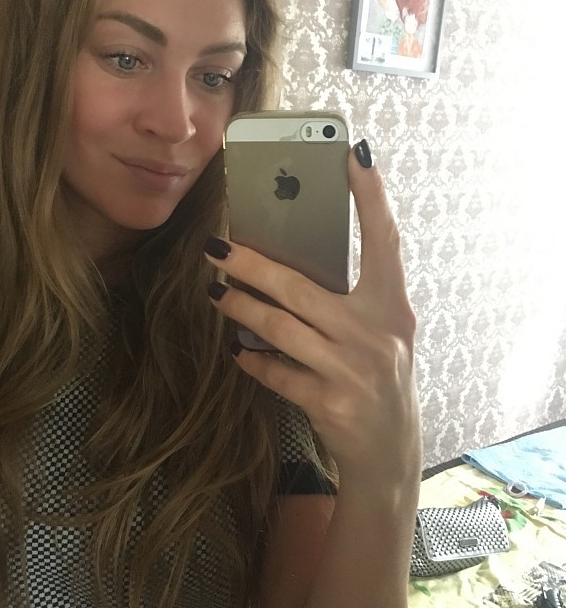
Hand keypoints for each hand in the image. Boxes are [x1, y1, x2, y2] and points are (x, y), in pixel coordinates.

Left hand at [204, 142, 420, 493]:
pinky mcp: (329, 402)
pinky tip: (239, 351)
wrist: (389, 453)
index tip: (354, 153)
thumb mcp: (378, 334)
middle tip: (216, 248)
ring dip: (240, 309)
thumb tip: (289, 262)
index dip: (371, 196)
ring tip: (215, 294)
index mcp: (392, 307)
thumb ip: (349, 299)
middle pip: (301, 288)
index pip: (385, 240)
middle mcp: (377, 334)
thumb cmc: (377, 379)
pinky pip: (275, 372)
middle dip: (252, 265)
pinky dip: (253, 360)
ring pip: (279, 327)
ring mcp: (353, 370)